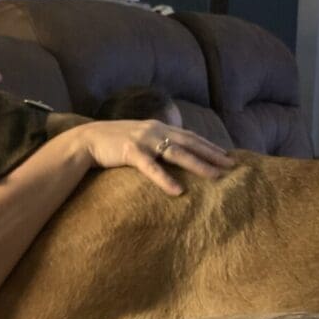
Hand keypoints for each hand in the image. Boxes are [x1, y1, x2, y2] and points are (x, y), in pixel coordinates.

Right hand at [72, 120, 235, 194]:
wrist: (87, 140)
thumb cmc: (115, 142)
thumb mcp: (141, 138)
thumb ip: (158, 142)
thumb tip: (176, 153)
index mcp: (159, 127)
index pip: (191, 136)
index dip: (210, 146)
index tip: (228, 156)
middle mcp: (156, 131)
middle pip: (190, 143)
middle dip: (213, 154)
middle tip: (232, 166)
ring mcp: (144, 140)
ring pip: (177, 153)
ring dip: (198, 165)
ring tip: (216, 176)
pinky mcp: (130, 152)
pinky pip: (151, 168)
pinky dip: (165, 179)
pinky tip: (178, 190)